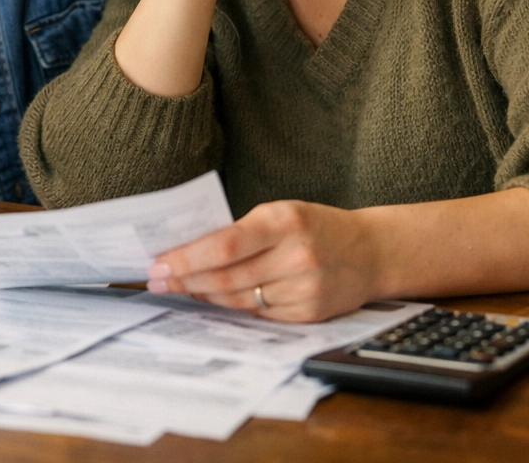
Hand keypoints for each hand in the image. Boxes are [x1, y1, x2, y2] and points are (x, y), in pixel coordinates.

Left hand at [146, 200, 381, 322]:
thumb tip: (189, 251)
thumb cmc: (316, 227)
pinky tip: (215, 297)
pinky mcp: (309, 314)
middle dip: (185, 280)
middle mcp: (296, 256)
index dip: (186, 258)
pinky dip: (233, 305)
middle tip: (157, 280)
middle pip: (226, 277)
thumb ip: (242, 230)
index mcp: (285, 221)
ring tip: (181, 286)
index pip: (224, 244)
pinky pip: (258, 313)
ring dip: (203, 294)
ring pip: (238, 299)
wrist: (372, 252)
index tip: (158, 264)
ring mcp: (304, 289)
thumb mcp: (282, 213)